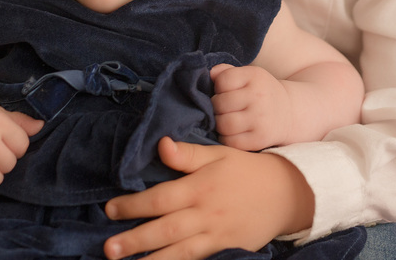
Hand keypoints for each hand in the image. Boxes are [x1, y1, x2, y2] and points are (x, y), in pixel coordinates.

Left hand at [103, 137, 313, 259]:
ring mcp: (216, 236)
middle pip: (165, 229)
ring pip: (180, 252)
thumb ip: (188, 154)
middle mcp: (205, 214)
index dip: (133, 205)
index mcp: (200, 187)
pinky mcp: (226, 249)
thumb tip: (161, 145)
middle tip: (109, 249)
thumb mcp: (219, 154)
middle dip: (135, 240)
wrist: (286, 193)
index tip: (110, 210)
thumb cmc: (246, 169)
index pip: (160, 198)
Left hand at [210, 63, 290, 150]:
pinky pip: (231, 141)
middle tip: (221, 108)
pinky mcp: (260, 139)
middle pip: (220, 103)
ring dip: (218, 123)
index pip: (223, 80)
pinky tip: (230, 132)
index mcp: (255, 76)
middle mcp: (259, 97)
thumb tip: (211, 74)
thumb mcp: (249, 76)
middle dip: (215, 107)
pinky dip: (225, 138)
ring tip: (223, 120)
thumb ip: (227, 72)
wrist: (289, 113)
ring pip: (223, 124)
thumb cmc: (261, 92)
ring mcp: (260, 119)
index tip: (225, 92)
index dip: (218, 87)